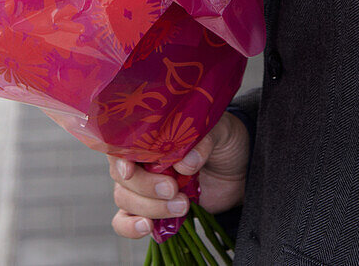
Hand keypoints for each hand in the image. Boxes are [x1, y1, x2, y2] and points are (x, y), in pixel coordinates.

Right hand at [108, 111, 249, 239]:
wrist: (238, 170)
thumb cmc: (223, 140)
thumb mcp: (219, 131)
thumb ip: (202, 143)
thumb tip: (186, 163)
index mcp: (150, 134)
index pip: (122, 144)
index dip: (120, 158)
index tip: (130, 170)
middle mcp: (142, 159)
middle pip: (121, 176)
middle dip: (145, 187)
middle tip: (173, 189)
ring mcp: (145, 186)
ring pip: (124, 199)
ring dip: (149, 208)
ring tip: (182, 206)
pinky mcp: (153, 209)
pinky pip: (125, 221)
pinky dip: (131, 227)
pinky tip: (147, 227)